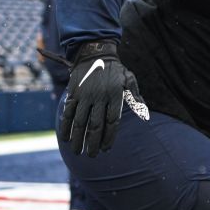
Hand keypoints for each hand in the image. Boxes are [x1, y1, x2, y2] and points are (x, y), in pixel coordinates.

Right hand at [59, 40, 147, 156]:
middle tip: (92, 156)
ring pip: (80, 122)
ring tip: (77, 151)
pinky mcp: (74, 93)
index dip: (109, 137)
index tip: (106, 149)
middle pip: (96, 125)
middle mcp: (99, 97)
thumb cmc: (115, 70)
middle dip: (92, 143)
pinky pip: (68, 112)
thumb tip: (144, 112)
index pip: (112, 121)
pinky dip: (66, 126)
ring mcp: (85, 95)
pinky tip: (65, 138)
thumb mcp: (129, 80)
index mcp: (115, 95)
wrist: (95, 53)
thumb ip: (135, 97)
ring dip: (78, 139)